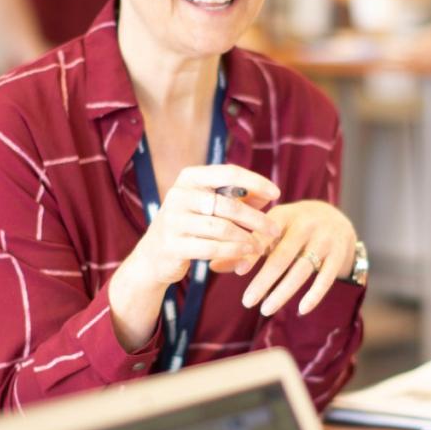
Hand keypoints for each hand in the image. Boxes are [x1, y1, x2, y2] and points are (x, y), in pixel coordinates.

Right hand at [130, 164, 280, 289]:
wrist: (153, 257)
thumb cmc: (190, 226)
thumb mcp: (210, 206)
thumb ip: (237, 197)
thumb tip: (267, 194)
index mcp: (189, 178)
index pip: (228, 172)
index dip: (256, 181)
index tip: (277, 193)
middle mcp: (178, 194)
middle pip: (228, 204)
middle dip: (256, 218)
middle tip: (275, 229)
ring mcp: (173, 220)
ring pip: (221, 228)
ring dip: (246, 238)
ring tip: (260, 245)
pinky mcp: (172, 245)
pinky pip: (211, 248)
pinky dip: (233, 251)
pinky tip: (245, 253)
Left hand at [240, 200, 356, 316]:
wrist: (335, 217)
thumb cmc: (293, 226)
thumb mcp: (273, 228)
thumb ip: (249, 246)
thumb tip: (218, 266)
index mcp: (284, 215)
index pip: (266, 236)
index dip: (252, 254)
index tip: (239, 272)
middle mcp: (306, 224)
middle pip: (282, 257)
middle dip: (264, 281)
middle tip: (247, 302)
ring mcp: (325, 239)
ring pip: (302, 271)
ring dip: (282, 293)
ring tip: (265, 310)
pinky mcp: (339, 253)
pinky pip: (326, 278)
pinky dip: (314, 295)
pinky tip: (301, 310)